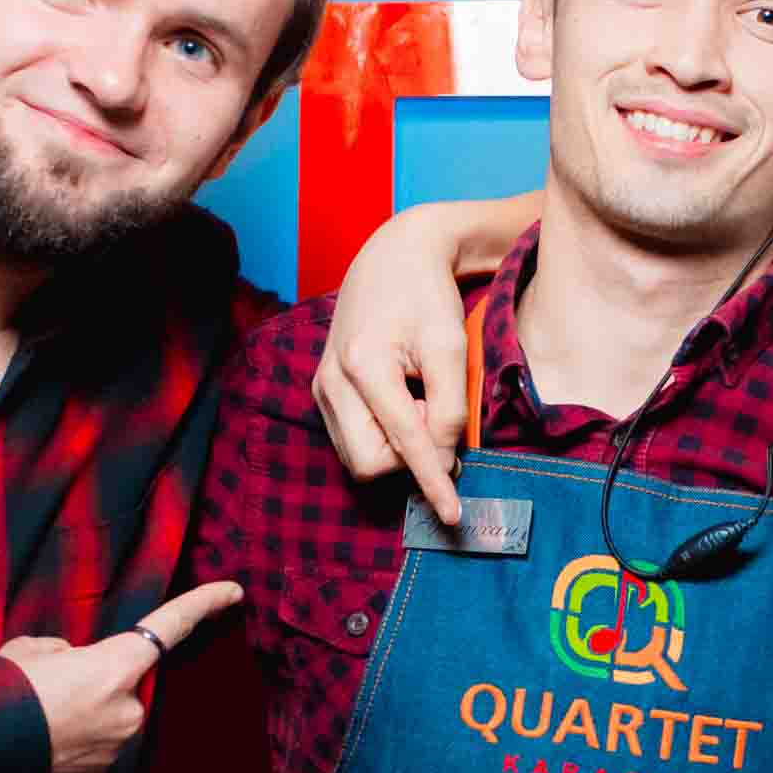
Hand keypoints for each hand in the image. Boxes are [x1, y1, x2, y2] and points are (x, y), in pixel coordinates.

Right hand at [0, 581, 243, 772]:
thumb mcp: (30, 652)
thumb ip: (66, 653)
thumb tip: (73, 667)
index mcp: (114, 668)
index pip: (168, 628)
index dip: (202, 605)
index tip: (234, 592)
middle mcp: (128, 712)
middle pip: (126, 685)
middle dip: (97, 682)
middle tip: (49, 688)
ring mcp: (116, 751)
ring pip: (108, 720)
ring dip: (80, 716)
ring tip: (34, 719)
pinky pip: (92, 752)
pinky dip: (70, 746)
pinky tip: (37, 744)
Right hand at [311, 192, 535, 524]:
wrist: (393, 258)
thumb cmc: (427, 297)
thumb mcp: (450, 346)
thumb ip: (449, 407)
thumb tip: (444, 460)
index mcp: (363, 365)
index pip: (403, 443)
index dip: (431, 482)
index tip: (451, 515)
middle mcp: (331, 381)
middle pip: (370, 463)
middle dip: (407, 456)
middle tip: (431, 409)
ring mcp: (321, 387)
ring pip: (358, 457)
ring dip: (396, 444)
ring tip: (416, 397)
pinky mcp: (321, 391)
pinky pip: (352, 439)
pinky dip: (383, 433)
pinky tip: (400, 399)